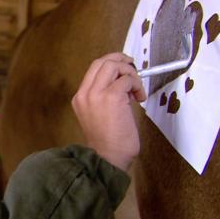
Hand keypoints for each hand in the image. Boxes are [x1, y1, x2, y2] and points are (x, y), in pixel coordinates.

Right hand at [71, 52, 146, 170]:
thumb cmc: (107, 141)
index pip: (93, 68)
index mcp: (80, 97)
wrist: (107, 158)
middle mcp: (85, 93)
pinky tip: (140, 98)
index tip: (124, 68)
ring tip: (136, 89)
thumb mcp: (98, 114)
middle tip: (133, 69)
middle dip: (121, 60)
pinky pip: (126, 80)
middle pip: (101, 62)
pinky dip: (136, 85)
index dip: (111, 62)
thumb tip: (122, 82)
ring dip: (129, 73)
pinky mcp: (112, 97)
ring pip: (112, 66)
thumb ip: (104, 96)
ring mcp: (96, 94)